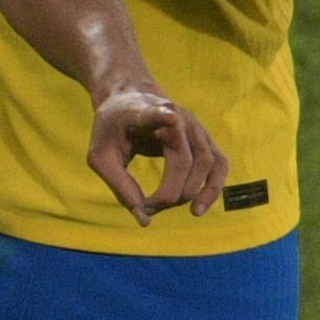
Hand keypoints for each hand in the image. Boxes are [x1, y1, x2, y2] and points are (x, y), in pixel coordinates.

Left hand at [86, 83, 228, 224]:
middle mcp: (177, 115)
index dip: (162, 115)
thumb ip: (119, 186)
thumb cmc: (111, 128)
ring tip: (173, 210)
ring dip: (191, 194)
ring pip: (207, 164)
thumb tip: (145, 219)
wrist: (129, 99)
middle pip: (185, 160)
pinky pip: (220, 165)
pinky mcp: (204, 139)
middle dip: (168, 193)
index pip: (155, 112)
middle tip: (146, 207)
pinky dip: (214, 188)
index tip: (171, 116)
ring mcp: (195, 127)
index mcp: (143, 111)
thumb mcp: (99, 156)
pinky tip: (199, 208)